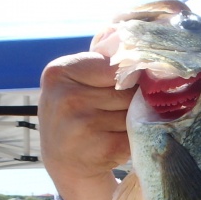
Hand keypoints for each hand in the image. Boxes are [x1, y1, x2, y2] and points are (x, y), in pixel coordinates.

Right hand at [39, 52, 134, 199]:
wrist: (65, 161)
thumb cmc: (78, 113)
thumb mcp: (78, 81)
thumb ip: (103, 60)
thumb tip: (126, 38)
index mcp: (59, 72)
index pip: (116, 65)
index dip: (130, 75)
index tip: (132, 83)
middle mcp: (68, 98)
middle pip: (128, 90)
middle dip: (135, 99)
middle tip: (122, 109)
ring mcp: (84, 124)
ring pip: (137, 111)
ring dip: (139, 118)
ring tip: (120, 125)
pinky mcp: (104, 148)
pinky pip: (140, 133)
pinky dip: (140, 136)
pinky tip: (122, 140)